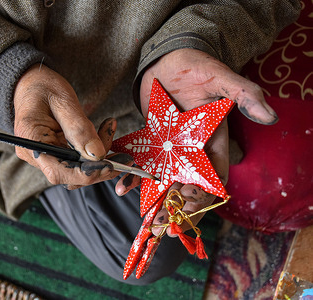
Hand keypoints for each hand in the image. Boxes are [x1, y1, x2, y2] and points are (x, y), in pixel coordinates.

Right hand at [13, 64, 123, 188]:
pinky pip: (75, 162)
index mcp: (31, 141)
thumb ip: (79, 128)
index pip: (59, 171)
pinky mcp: (52, 155)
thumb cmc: (41, 86)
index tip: (110, 163)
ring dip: (98, 158)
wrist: (29, 82)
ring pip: (76, 170)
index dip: (87, 172)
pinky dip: (92, 153)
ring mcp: (43, 157)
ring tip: (109, 131)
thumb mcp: (63, 100)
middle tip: (120, 150)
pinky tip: (101, 135)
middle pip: (70, 174)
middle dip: (98, 165)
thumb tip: (97, 154)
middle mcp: (34, 155)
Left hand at [117, 48, 274, 233]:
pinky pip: (142, 163)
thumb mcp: (221, 78)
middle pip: (189, 184)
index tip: (192, 199)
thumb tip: (269, 115)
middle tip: (165, 219)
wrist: (168, 59)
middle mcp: (192, 149)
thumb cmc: (197, 66)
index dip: (207, 191)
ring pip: (164, 179)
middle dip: (179, 203)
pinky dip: (133, 175)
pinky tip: (121, 187)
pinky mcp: (150, 142)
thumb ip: (243, 94)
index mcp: (213, 140)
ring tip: (145, 214)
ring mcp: (170, 147)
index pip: (216, 174)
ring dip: (155, 198)